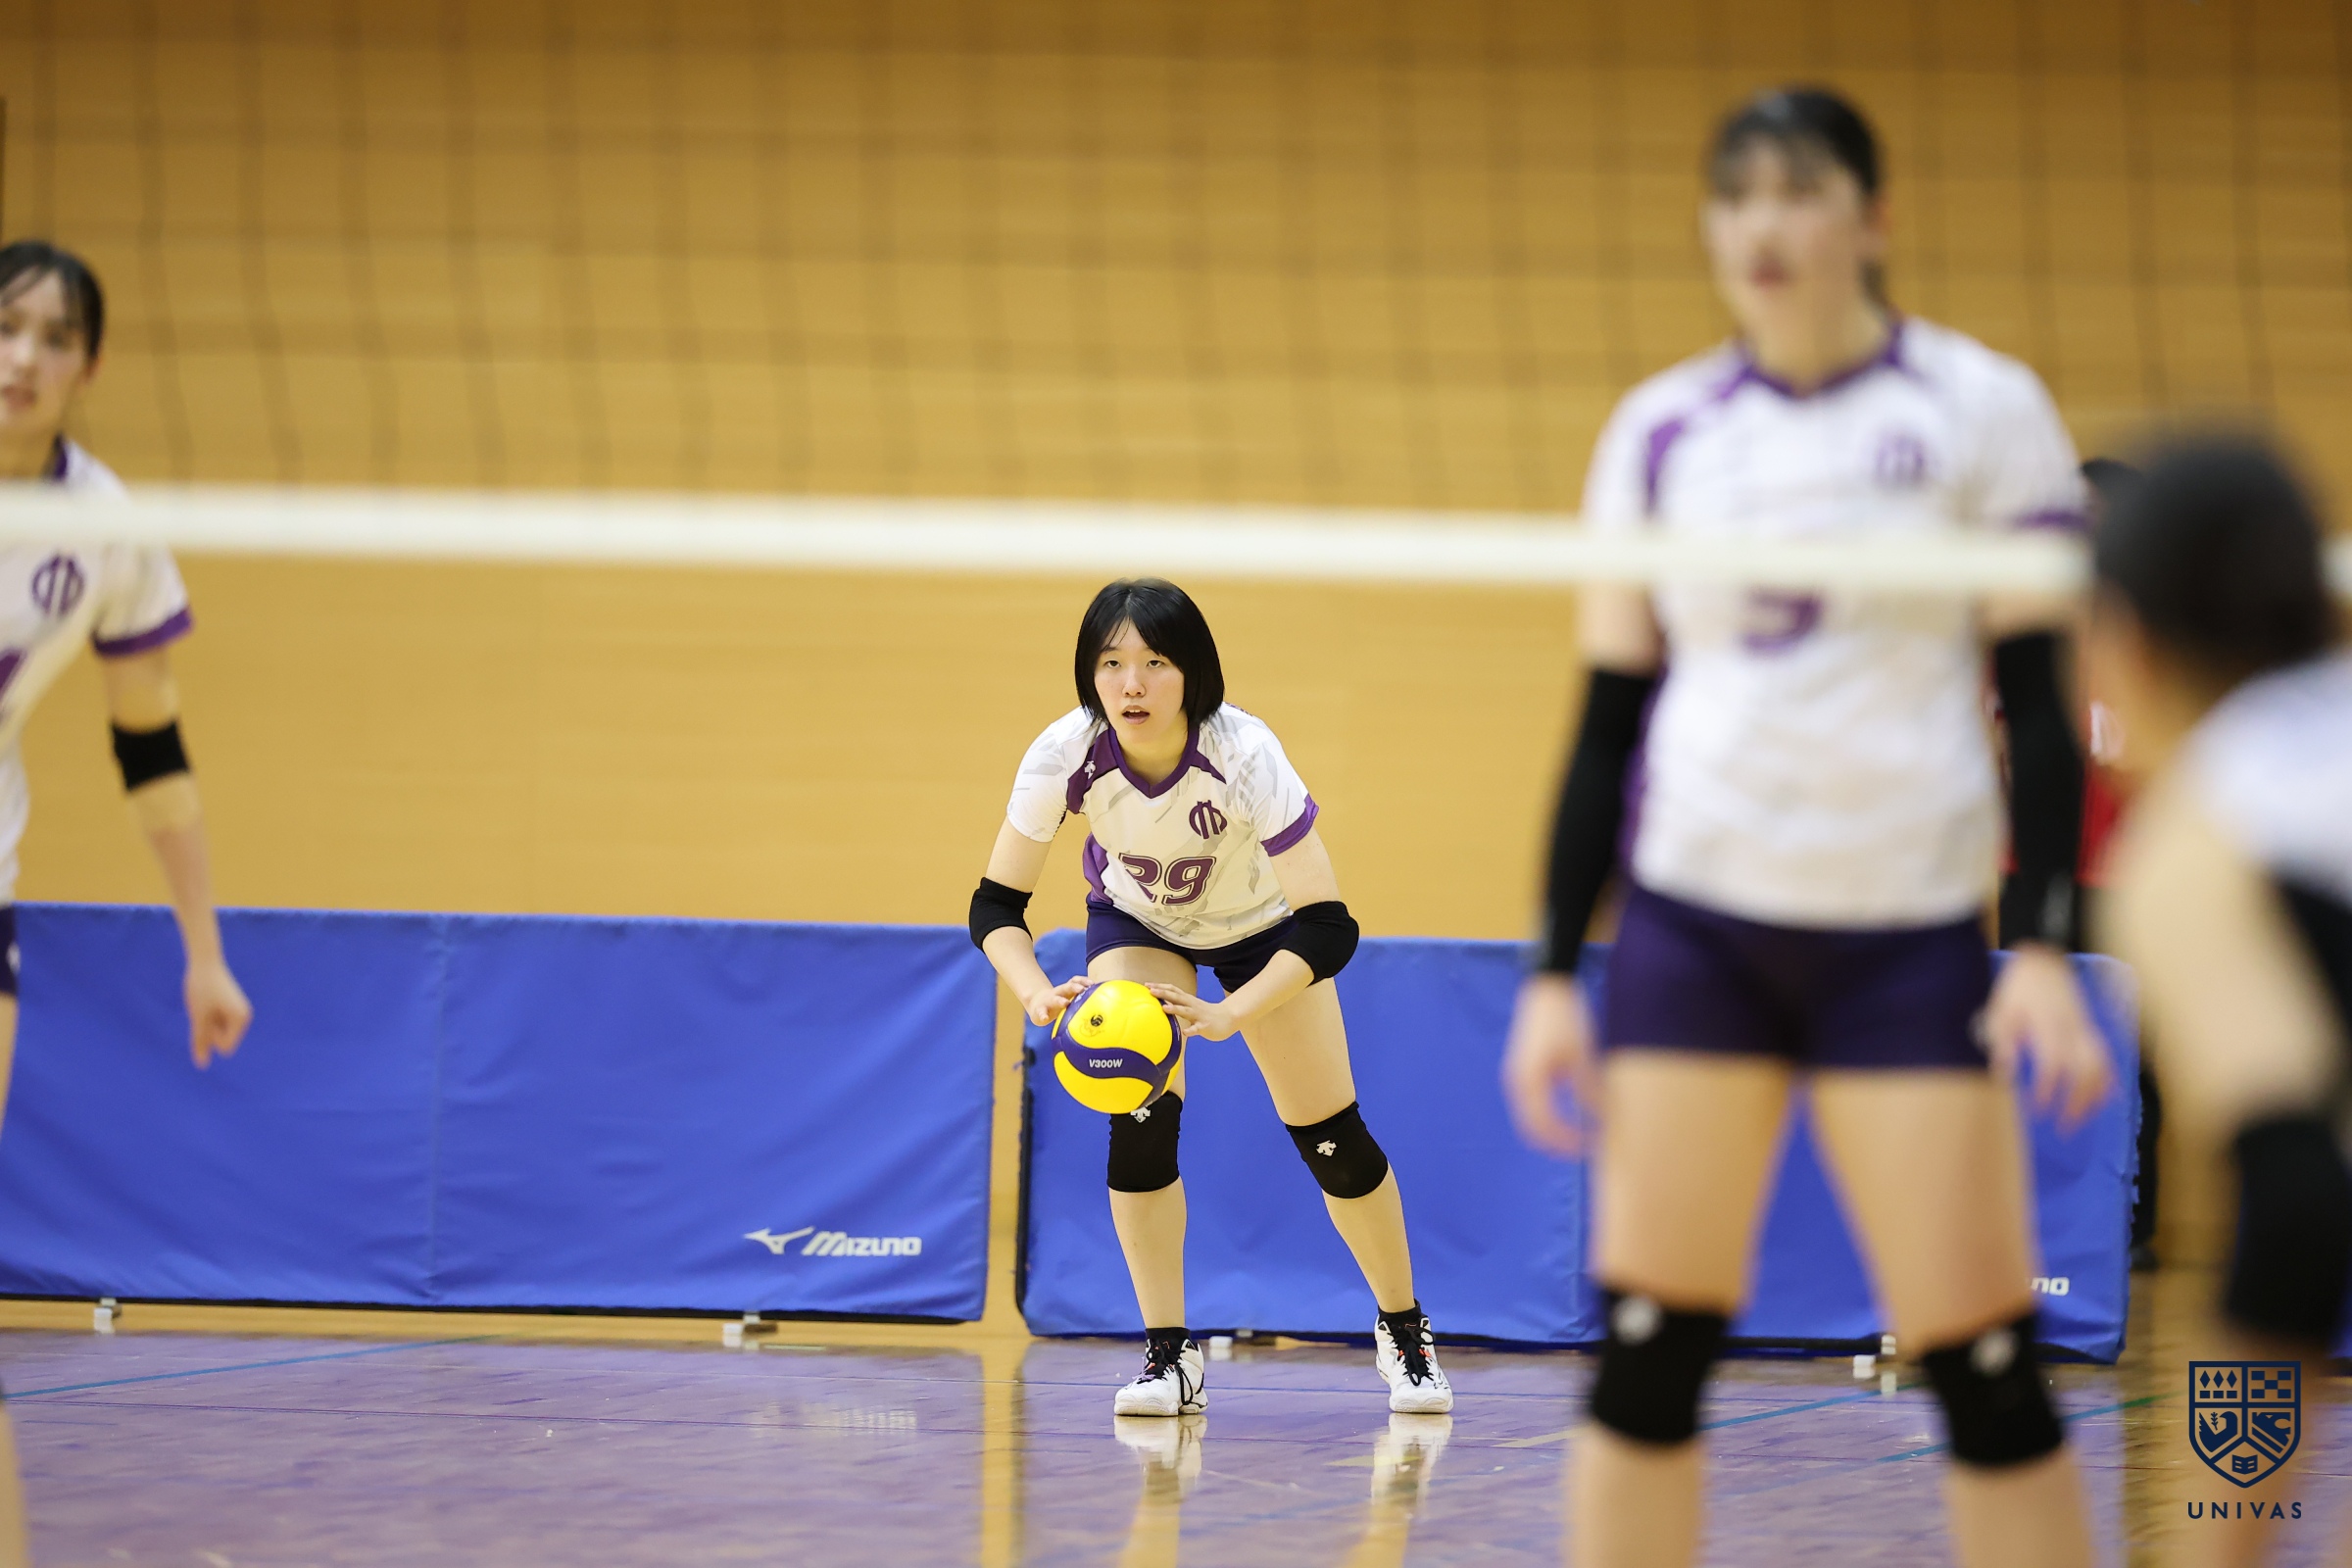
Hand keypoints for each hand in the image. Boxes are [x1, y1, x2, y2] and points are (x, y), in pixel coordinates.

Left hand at [185, 957, 251, 1067]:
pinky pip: (217, 1023)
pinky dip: (208, 1017)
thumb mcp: (198, 1017)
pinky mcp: (231, 1006)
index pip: (225, 1048)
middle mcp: (244, 1016)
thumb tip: (202, 1065)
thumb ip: (200, 1041)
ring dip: (207, 1022)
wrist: (204, 961)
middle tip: (203, 1007)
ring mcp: (238, 1011)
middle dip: (209, 1030)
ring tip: (204, 1002)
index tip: (205, 1017)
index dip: (210, 1037)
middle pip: (222, 1041)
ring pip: (218, 1032)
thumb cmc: (201, 989)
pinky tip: (205, 1001)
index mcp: (241, 1019)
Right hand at [1024, 976, 1089, 1028]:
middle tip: (1082, 989)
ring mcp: (1048, 1000)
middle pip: (1066, 987)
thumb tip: (1105, 1010)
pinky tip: (1044, 1018)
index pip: (1075, 981)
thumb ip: (1083, 1002)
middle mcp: (1058, 993)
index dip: (1083, 980)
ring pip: (1054, 998)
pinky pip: (1041, 1012)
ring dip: (1059, 1000)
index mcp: (1066, 990)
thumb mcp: (1070, 1001)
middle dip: (1074, 987)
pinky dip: (1042, 1014)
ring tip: (1065, 1003)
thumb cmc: (1059, 1004)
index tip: (1093, 983)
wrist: (1037, 1005)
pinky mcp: (1040, 1010)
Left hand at [1145, 983, 1240, 1040]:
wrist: (1228, 1018)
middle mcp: (1192, 1005)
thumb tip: (1160, 1007)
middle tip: (1150, 991)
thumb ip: (1178, 1006)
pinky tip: (1184, 1033)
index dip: (1160, 986)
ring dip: (1176, 1009)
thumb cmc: (1205, 1014)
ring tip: (1164, 1008)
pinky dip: (1191, 1030)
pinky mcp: (1205, 1026)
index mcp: (1188, 1000)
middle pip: (1177, 997)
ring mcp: (1199, 1015)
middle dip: (1163, 993)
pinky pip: (1197, 1029)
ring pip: (1186, 1011)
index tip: (1146, 985)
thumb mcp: (1191, 1008)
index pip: (1173, 990)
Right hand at [1502, 971, 1599, 1157]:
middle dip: (1557, 1142)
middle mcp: (1517, 1083)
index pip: (1544, 1127)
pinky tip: (1574, 1114)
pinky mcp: (1524, 1069)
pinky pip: (1534, 1103)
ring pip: (1532, 1117)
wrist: (1547, 988)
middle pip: (1532, 1128)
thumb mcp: (1581, 1055)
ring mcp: (1518, 1076)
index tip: (1591, 1145)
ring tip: (1582, 1134)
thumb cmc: (1565, 1019)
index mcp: (1528, 1082)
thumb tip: (1600, 1117)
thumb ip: (1588, 1089)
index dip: (1567, 1141)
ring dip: (1553, 1129)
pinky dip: (1551, 1115)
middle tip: (1586, 1147)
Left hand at [1981, 945, 2111, 1128]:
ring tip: (2080, 1120)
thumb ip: (2003, 1044)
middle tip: (2064, 1129)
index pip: (2054, 1063)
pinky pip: (2106, 1059)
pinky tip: (2103, 1100)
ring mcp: (2086, 1031)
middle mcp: (2073, 1030)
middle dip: (2077, 1102)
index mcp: (2049, 1025)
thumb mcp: (2000, 1012)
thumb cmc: (2016, 991)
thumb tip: (2004, 1075)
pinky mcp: (2092, 1031)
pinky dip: (2107, 1081)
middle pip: (2085, 1071)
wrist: (2041, 965)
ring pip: (2100, 1067)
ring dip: (2093, 1097)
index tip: (2039, 1110)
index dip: (2049, 1089)